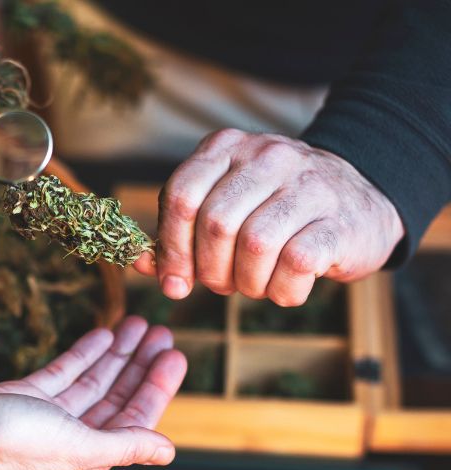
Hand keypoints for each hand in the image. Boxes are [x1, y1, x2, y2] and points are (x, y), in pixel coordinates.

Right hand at [0, 316, 185, 469]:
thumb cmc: (10, 443)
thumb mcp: (76, 446)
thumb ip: (124, 445)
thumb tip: (168, 451)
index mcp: (87, 459)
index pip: (134, 421)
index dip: (156, 388)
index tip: (174, 356)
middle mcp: (71, 440)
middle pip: (116, 399)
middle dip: (140, 366)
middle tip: (162, 333)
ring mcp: (47, 417)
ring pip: (92, 382)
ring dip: (116, 355)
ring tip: (137, 324)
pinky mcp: (26, 397)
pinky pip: (64, 373)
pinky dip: (84, 353)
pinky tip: (103, 334)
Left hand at [134, 129, 404, 305]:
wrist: (362, 202)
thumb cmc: (276, 211)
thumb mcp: (226, 204)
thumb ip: (181, 231)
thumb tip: (141, 264)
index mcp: (227, 147)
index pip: (181, 195)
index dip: (170, 246)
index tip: (174, 282)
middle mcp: (268, 156)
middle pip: (215, 223)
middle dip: (209, 269)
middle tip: (220, 284)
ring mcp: (308, 184)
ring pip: (254, 245)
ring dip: (247, 283)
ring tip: (254, 285)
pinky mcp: (339, 220)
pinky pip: (296, 263)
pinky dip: (283, 290)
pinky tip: (285, 287)